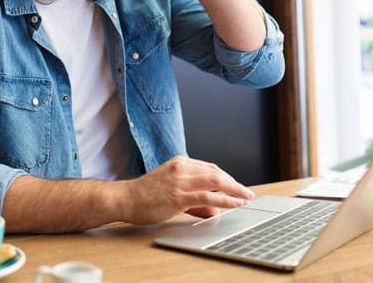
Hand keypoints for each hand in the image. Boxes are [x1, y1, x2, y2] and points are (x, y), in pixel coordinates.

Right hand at [120, 156, 253, 224]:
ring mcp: (180, 181)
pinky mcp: (178, 196)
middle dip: (234, 183)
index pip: (210, 168)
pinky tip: (234, 203)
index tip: (236, 186)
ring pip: (215, 181)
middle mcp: (181, 168)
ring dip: (234, 189)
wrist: (125, 199)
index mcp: (180, 163)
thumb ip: (194, 201)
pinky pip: (207, 197)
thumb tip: (213, 209)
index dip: (226, 178)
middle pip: (216, 172)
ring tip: (246, 197)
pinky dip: (225, 200)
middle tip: (247, 192)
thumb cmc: (144, 195)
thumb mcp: (171, 191)